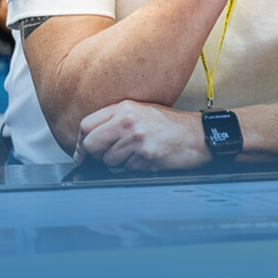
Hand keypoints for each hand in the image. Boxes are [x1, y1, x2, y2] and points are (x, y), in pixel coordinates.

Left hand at [74, 101, 210, 171]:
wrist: (197, 135)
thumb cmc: (169, 124)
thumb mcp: (139, 111)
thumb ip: (113, 120)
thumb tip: (87, 138)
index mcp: (123, 108)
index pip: (86, 125)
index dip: (79, 141)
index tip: (80, 151)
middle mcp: (127, 121)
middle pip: (90, 144)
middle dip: (93, 155)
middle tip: (103, 156)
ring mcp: (136, 139)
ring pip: (108, 160)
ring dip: (117, 162)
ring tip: (135, 153)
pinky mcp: (146, 156)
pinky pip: (126, 169)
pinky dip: (133, 168)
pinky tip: (146, 158)